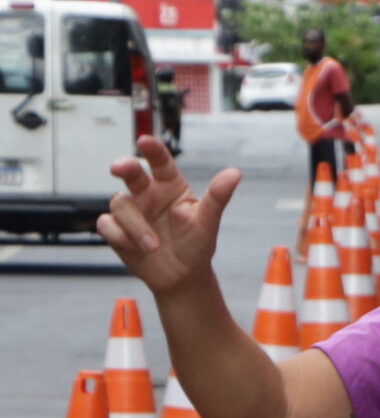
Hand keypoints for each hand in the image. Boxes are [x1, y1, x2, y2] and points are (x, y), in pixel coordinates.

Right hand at [96, 137, 237, 301]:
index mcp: (170, 186)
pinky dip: (120, 236)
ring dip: (135, 226)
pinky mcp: (115, 227)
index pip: (161, 163)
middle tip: (118, 168)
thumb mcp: (208, 222)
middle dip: (123, 166)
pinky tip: (135, 248)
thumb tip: (235, 173)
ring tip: (153, 246)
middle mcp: (147, 193)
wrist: (181, 276)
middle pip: (131, 172)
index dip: (153, 150)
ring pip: (119, 203)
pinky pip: (106, 224)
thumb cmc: (196, 244)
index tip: (145, 141)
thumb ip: (218, 197)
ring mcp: (130, 209)